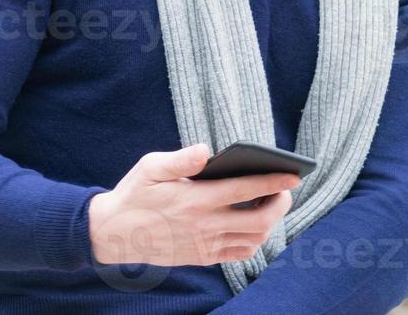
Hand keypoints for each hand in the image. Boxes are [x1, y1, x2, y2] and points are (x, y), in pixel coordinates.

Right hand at [88, 144, 298, 266]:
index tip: (294, 174)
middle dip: (280, 203)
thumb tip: (206, 150)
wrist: (113, 234)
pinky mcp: (202, 257)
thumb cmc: (135, 193)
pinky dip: (254, 240)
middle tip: (285, 189)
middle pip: (259, 220)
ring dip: (270, 222)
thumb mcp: (150, 168)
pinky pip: (239, 253)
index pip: (246, 190)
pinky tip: (252, 223)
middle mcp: (204, 225)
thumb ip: (180, 158)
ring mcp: (205, 245)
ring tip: (271, 204)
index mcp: (195, 199)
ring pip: (254, 240)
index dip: (274, 182)